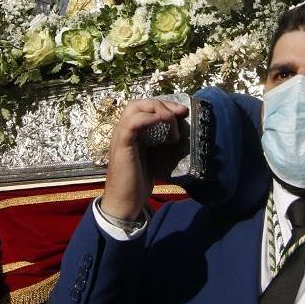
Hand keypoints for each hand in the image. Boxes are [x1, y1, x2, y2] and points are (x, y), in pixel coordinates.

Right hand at [100, 98, 188, 220]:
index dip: (165, 105)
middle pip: (140, 102)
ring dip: (157, 110)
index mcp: (132, 131)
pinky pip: (131, 124)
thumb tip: (181, 133)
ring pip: (134, 108)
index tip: (183, 112)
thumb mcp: (155, 156)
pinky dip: (147, 118)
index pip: (146, 106)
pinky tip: (160, 122)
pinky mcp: (121, 145)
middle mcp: (124, 130)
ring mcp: (121, 136)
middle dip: (163, 103)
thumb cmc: (139, 181)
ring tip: (171, 122)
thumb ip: (161, 142)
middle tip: (180, 112)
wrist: (125, 201)